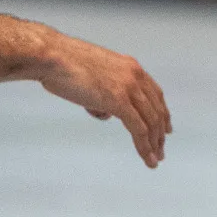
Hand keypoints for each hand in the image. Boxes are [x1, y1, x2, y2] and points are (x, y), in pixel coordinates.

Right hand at [37, 33, 171, 167]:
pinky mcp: (118, 101)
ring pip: (150, 122)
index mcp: (130, 66)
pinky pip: (138, 129)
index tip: (165, 129)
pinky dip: (144, 146)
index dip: (162, 113)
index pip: (154, 93)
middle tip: (160, 151)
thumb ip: (104, 91)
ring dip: (154, 144)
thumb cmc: (63, 64)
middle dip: (160, 133)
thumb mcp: (93, 75)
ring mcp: (128, 87)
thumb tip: (106, 110)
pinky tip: (148, 160)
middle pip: (156, 109)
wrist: (52, 56)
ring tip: (155, 160)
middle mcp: (134, 75)